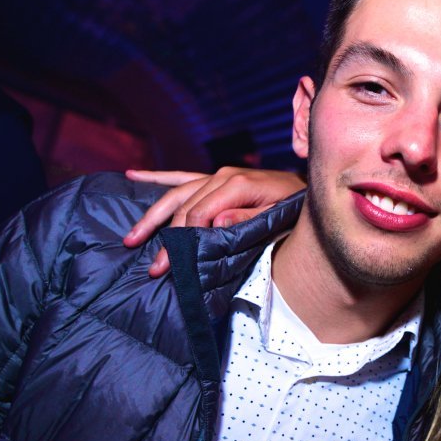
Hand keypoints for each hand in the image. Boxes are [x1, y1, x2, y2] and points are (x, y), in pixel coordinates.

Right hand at [122, 167, 306, 276]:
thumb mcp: (279, 216)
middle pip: (184, 207)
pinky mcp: (216, 177)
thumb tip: (216, 223)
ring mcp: (218, 174)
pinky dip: (157, 177)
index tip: (174, 263)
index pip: (199, 212)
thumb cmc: (296, 208)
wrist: (309, 190)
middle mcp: (223, 176)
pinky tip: (133, 175)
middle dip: (166, 237)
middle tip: (154, 266)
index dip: (185, 238)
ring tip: (132, 236)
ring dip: (153, 215)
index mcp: (237, 184)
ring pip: (176, 194)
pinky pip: (181, 177)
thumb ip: (249, 218)